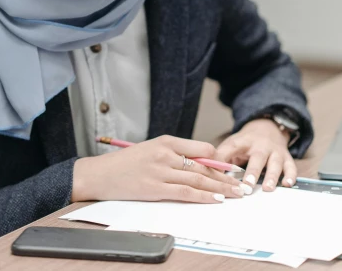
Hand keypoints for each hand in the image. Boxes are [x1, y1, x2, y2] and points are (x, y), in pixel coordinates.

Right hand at [72, 135, 251, 203]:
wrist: (100, 174)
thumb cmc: (124, 163)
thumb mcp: (150, 150)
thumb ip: (173, 155)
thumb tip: (199, 165)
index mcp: (165, 141)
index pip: (201, 149)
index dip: (219, 161)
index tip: (231, 169)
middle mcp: (165, 154)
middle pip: (203, 166)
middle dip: (225, 178)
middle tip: (242, 185)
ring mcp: (160, 171)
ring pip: (198, 180)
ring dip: (220, 189)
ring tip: (235, 195)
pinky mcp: (155, 188)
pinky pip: (185, 193)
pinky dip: (203, 196)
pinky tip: (215, 200)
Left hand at [216, 118, 296, 191]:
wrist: (267, 128)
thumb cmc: (246, 143)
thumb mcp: (231, 144)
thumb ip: (221, 156)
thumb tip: (206, 170)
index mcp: (243, 141)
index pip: (232, 147)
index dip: (225, 158)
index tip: (219, 172)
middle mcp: (261, 145)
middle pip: (257, 157)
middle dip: (253, 172)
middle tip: (248, 186)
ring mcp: (275, 151)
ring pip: (275, 163)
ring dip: (272, 176)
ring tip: (267, 188)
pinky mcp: (286, 158)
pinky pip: (291, 167)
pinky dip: (291, 176)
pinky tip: (287, 184)